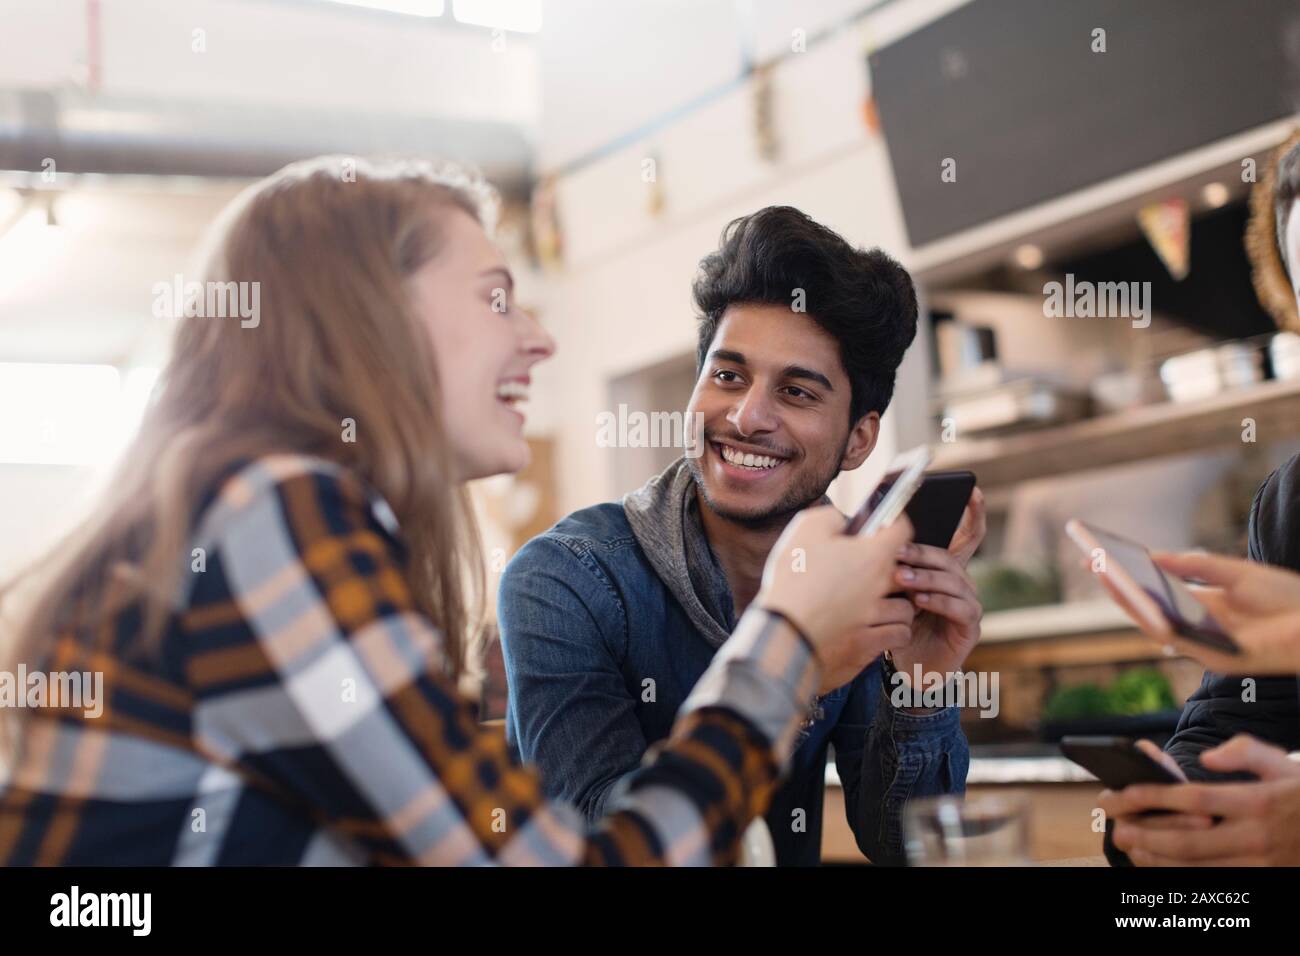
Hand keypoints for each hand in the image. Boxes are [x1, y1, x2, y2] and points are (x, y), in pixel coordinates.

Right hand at [757, 506, 912, 691]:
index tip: (886, 526)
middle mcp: (879, 587)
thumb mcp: (804, 532)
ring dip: (897, 605)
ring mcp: (875, 618)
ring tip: (881, 605)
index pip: (902, 531)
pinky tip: (879, 627)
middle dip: (897, 570)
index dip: (895, 524)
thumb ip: (830, 518)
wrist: (781, 634)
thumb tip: (843, 521)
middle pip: (908, 574)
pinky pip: (899, 636)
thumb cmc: (792, 582)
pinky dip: (894, 631)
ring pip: (907, 609)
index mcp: (869, 556)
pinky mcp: (867, 646)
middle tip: (876, 571)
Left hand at [890, 489, 986, 679]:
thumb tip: (870, 531)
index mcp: (945, 568)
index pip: (966, 535)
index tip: (972, 491)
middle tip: (896, 552)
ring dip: (925, 576)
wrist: (907, 664)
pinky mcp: (970, 626)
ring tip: (901, 578)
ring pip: (953, 580)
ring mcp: (969, 603)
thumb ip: (891, 563)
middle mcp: (961, 581)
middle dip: (923, 551)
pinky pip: (959, 607)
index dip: (973, 513)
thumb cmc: (897, 622)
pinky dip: (938, 601)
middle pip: (951, 556)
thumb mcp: (891, 588)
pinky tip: (919, 601)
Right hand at [1098, 549, 1299, 673]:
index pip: (1159, 592)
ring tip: (1105, 577)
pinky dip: (1152, 620)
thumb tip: (1155, 555)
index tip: (1104, 557)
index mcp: (1206, 606)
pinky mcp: (1215, 657)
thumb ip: (1196, 566)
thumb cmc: (1288, 599)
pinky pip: (1177, 639)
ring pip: (1155, 625)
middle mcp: (1200, 627)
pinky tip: (1136, 599)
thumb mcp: (1237, 573)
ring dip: (1127, 602)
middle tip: (1093, 564)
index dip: (1130, 577)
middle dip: (1119, 587)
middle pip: (1150, 608)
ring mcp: (1206, 644)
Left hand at [1100, 736, 1299, 865]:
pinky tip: (1162, 866)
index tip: (1123, 793)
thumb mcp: (1285, 765)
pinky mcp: (1266, 879)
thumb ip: (1246, 752)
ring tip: (1131, 848)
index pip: (1195, 799)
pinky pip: (1217, 881)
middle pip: (1189, 840)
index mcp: (1259, 802)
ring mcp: (1262, 864)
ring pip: (1199, 867)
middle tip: (1115, 828)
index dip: (1154, 797)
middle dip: (1146, 835)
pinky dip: (1185, 875)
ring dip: (1159, 860)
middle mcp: (1258, 836)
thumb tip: (1207, 759)